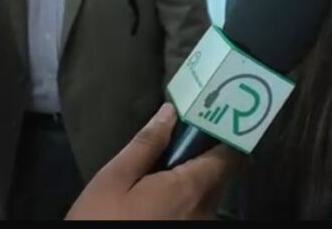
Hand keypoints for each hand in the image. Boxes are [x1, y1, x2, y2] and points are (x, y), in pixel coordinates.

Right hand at [66, 104, 236, 219]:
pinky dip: (188, 194)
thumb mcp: (114, 179)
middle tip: (179, 137)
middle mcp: (206, 209)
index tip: (211, 116)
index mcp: (192, 188)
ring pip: (210, 191)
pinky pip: (198, 208)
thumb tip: (169, 113)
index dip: (225, 133)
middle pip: (221, 172)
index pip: (230, 155)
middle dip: (205, 153)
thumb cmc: (101, 220)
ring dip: (195, 175)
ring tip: (165, 163)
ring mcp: (200, 225)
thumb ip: (146, 144)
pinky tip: (161, 191)